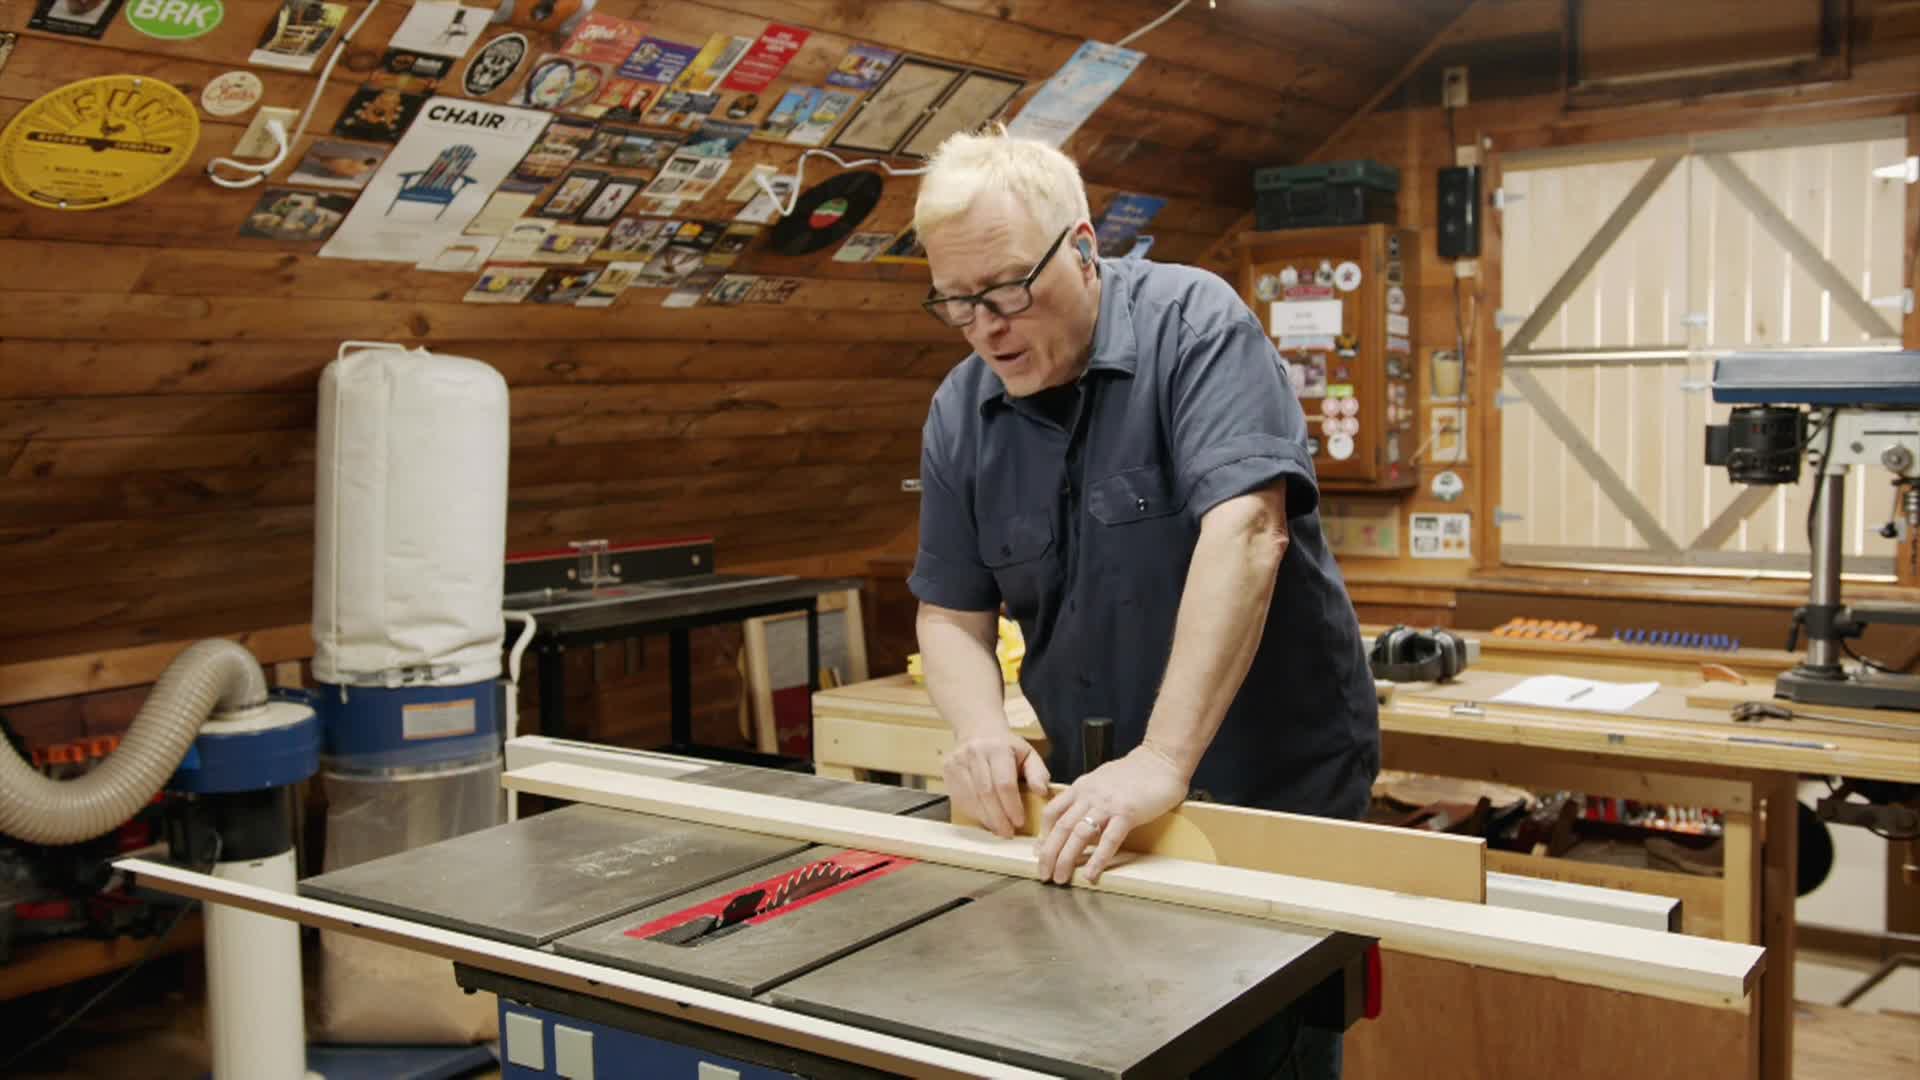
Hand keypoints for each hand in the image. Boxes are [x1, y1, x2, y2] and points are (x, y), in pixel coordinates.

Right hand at [942, 732, 1051, 837]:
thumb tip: (1041, 792)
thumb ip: (1038, 773)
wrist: (978, 730)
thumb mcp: (1028, 754)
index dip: (1011, 806)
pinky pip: (959, 798)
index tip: (1019, 822)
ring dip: (985, 818)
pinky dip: (973, 813)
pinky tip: (984, 819)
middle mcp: (974, 753)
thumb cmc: (1007, 747)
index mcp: (997, 748)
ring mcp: (957, 761)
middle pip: (986, 793)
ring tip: (998, 829)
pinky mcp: (947, 770)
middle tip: (1007, 833)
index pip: (1004, 783)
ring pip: (971, 798)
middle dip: (998, 817)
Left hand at [1035, 745, 1189, 883]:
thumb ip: (1089, 797)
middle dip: (1048, 853)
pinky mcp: (1127, 813)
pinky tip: (1091, 875)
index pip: (1053, 811)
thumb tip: (1081, 819)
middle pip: (1061, 827)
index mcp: (1082, 787)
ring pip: (1079, 834)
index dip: (1043, 834)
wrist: (1161, 759)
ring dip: (1066, 859)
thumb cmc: (1136, 772)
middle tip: (1043, 874)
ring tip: (1060, 878)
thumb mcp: (1102, 780)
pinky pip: (1108, 840)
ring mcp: (1107, 804)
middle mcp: (1089, 795)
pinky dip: (1097, 860)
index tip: (1040, 852)